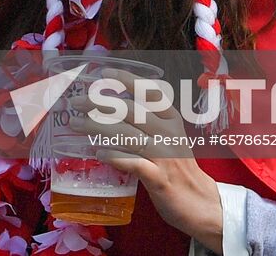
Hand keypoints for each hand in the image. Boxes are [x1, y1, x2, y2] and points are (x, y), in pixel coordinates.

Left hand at [73, 69, 222, 251]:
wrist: (200, 202)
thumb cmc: (177, 167)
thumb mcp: (169, 137)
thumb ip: (147, 121)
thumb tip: (110, 106)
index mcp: (172, 119)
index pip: (150, 92)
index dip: (126, 80)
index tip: (103, 73)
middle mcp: (169, 133)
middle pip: (131, 111)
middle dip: (100, 104)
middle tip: (75, 103)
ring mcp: (165, 156)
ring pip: (128, 134)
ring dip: (97, 127)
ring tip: (76, 124)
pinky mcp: (159, 179)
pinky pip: (133, 163)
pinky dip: (114, 156)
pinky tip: (98, 153)